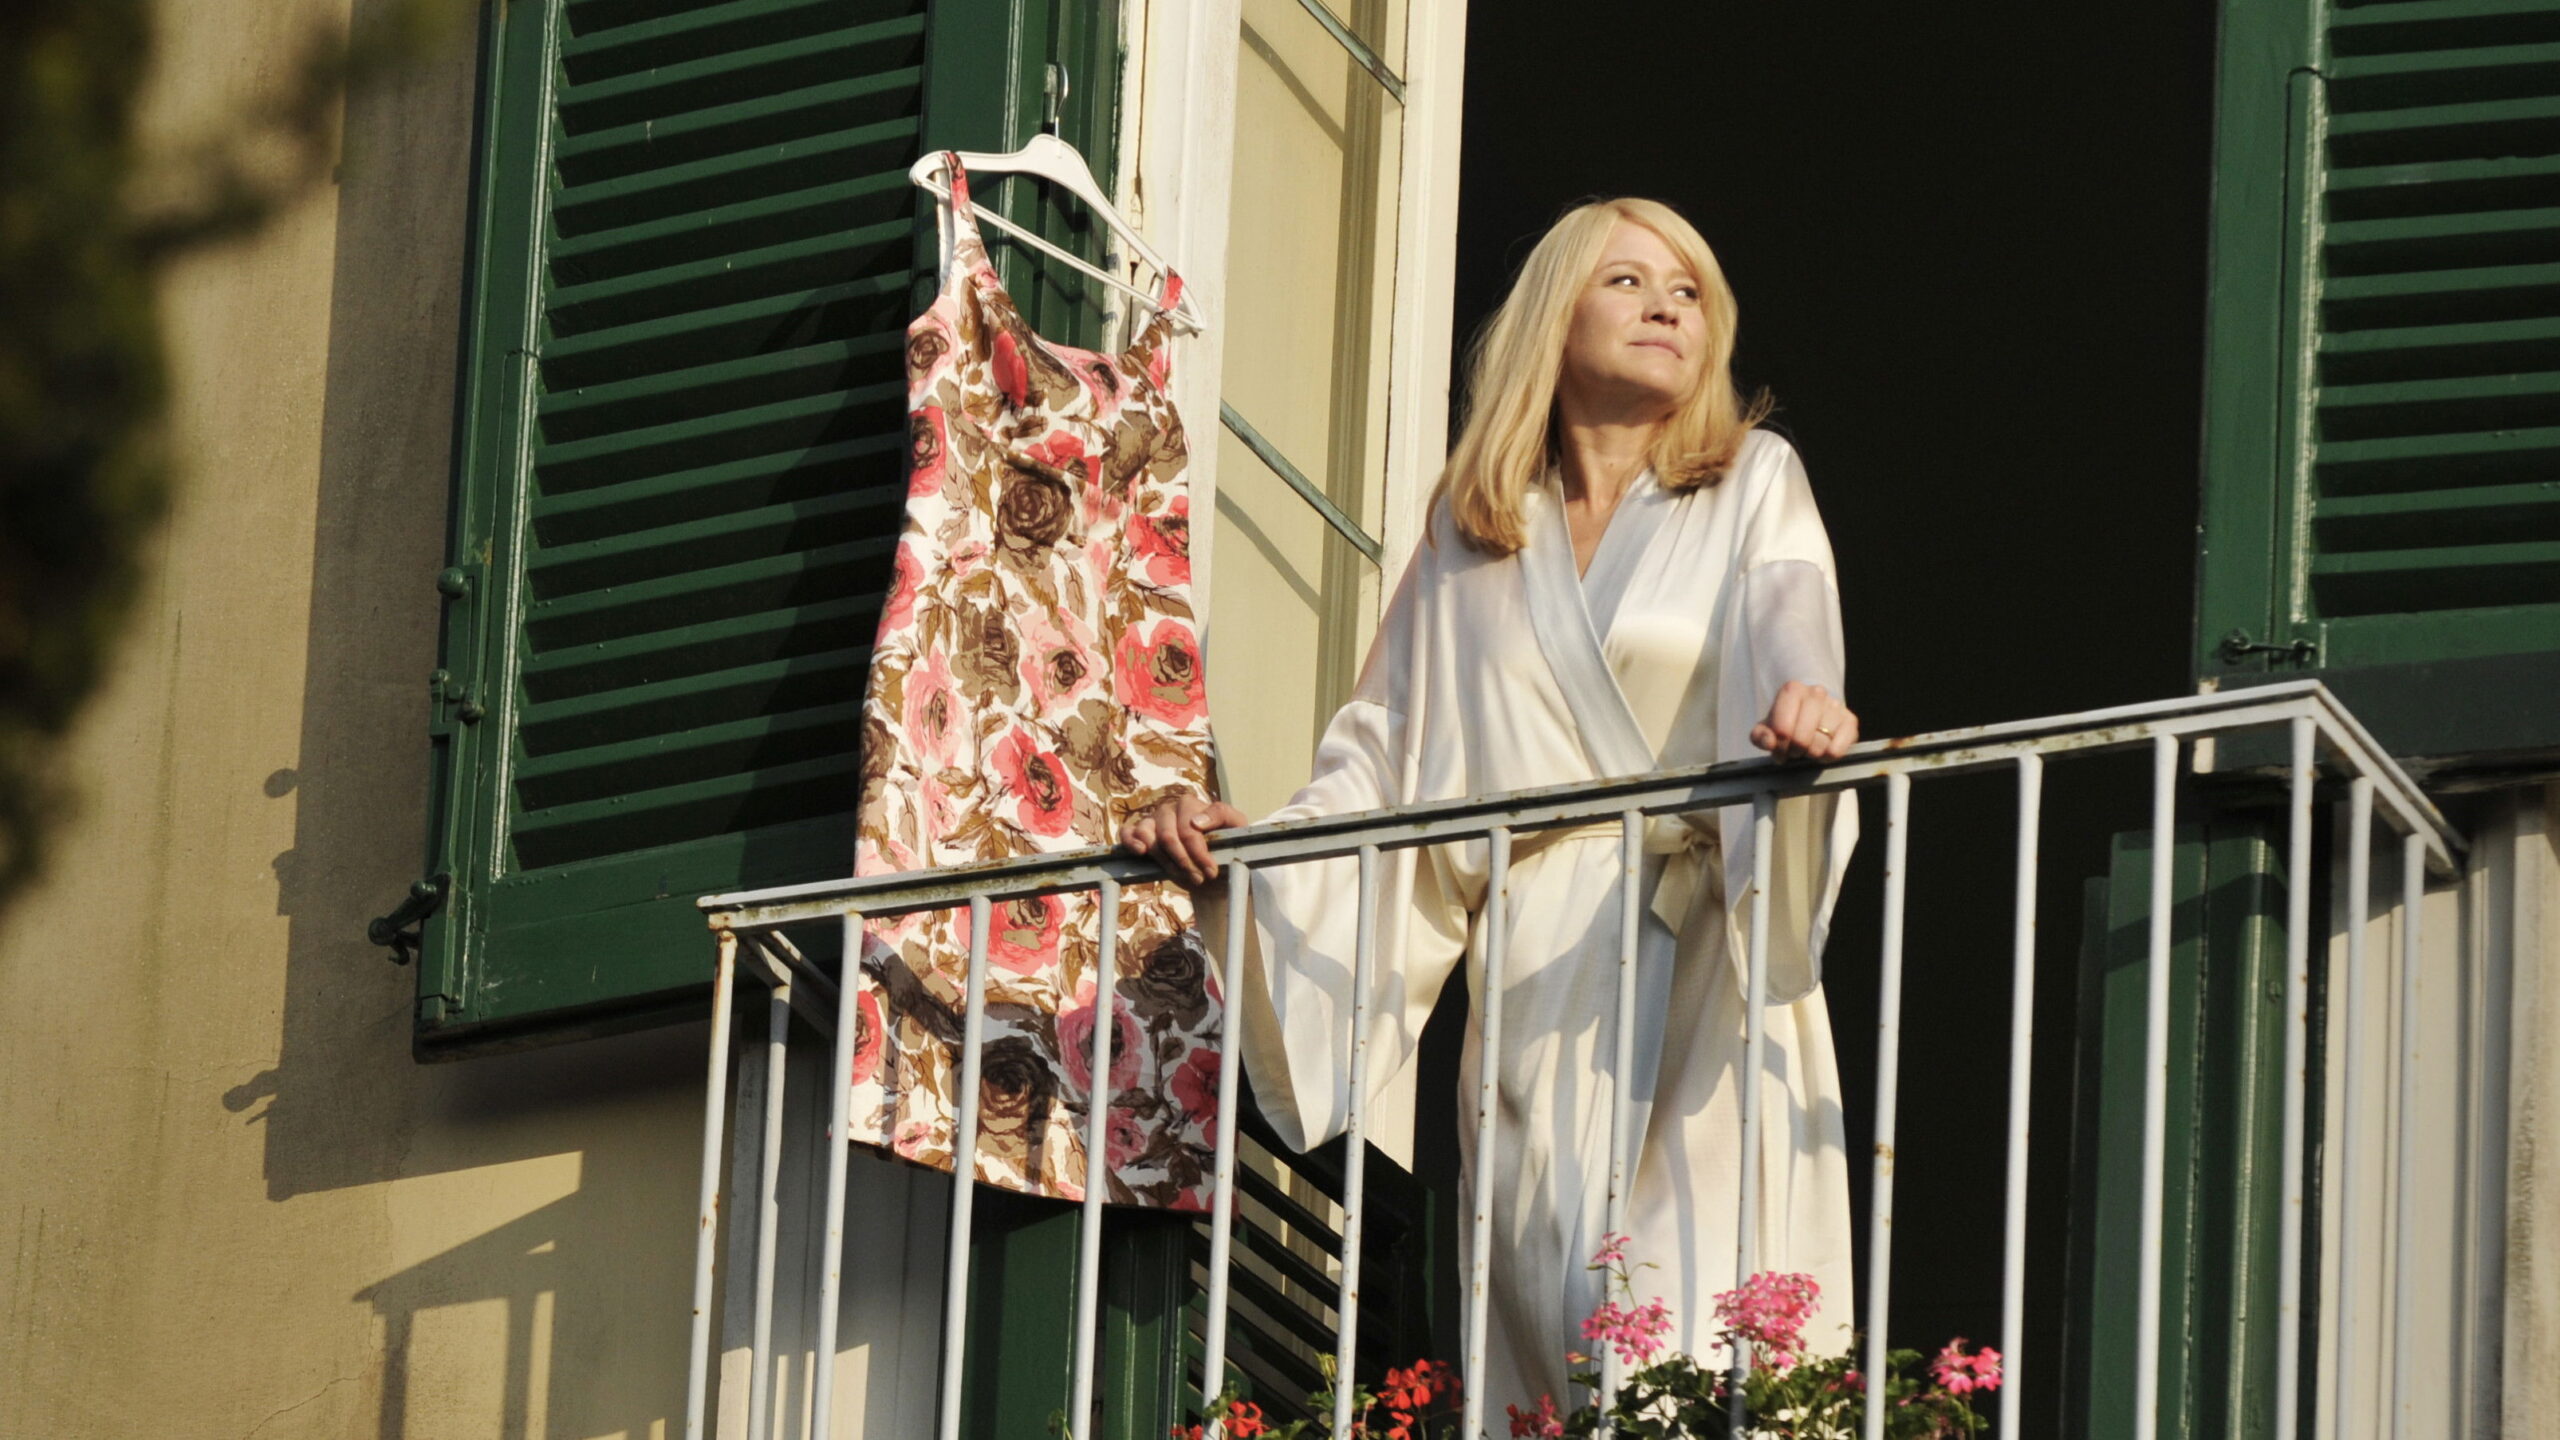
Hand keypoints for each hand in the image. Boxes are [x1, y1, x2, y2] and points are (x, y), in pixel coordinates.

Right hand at [1119, 794, 1248, 886]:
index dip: (1199, 852)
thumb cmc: (1225, 845)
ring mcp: (1153, 820)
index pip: (1190, 827)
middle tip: (1199, 878)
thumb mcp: (1236, 828)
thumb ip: (1223, 815)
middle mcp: (1170, 809)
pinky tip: (1141, 852)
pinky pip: (1128, 832)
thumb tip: (1195, 821)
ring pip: (1149, 836)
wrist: (1211, 870)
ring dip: (1165, 861)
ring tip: (1181, 875)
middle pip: (1169, 836)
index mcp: (1192, 805)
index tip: (1211, 871)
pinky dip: (1131, 841)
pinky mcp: (1141, 834)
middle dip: (1184, 861)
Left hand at [1750, 681, 1857, 760]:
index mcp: (1792, 690)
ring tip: (1808, 749)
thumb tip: (1769, 742)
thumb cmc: (1787, 722)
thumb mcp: (1767, 728)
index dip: (1779, 745)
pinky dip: (1829, 756)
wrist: (1813, 714)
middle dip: (1795, 751)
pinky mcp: (1850, 720)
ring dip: (1812, 754)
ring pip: (1820, 744)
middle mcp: (1816, 692)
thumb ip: (1761, 736)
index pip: (1782, 729)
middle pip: (1801, 738)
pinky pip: (1838, 748)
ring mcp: (1835, 705)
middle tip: (1794, 751)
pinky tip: (1824, 750)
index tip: (1779, 747)